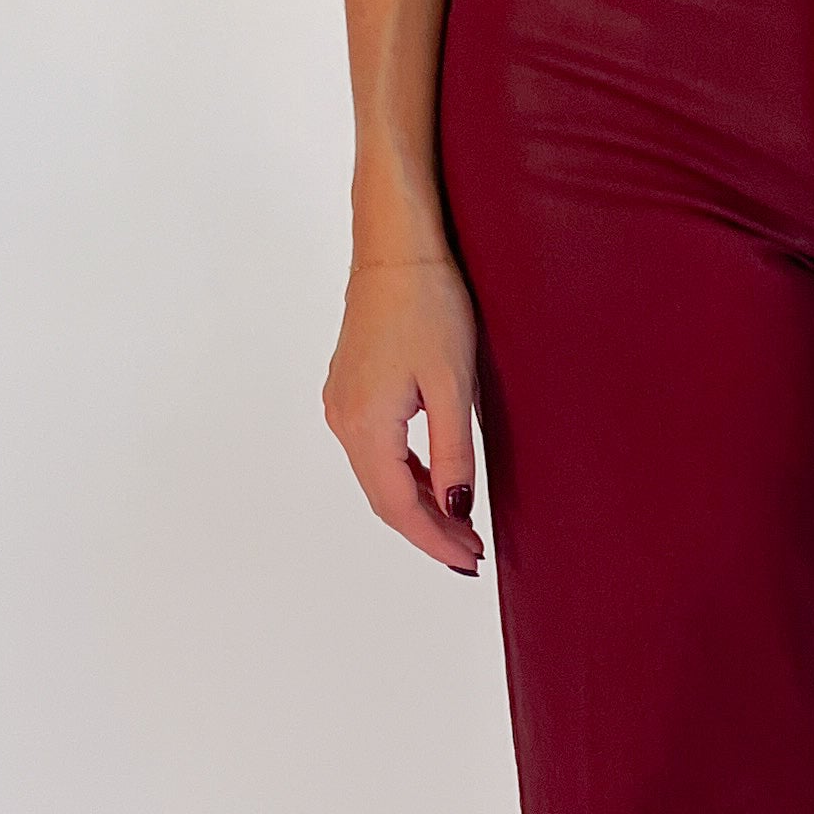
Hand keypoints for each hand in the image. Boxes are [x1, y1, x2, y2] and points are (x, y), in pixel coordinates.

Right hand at [324, 252, 486, 573]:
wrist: (396, 251)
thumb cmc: (429, 305)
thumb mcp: (454, 385)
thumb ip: (453, 451)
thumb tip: (456, 508)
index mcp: (366, 425)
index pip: (399, 506)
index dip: (435, 540)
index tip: (469, 562)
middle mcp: (344, 421)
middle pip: (385, 499)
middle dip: (428, 531)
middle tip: (472, 554)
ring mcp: (342, 406)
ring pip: (380, 477)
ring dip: (419, 506)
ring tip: (461, 527)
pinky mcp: (350, 392)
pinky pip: (377, 452)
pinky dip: (407, 476)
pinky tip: (436, 484)